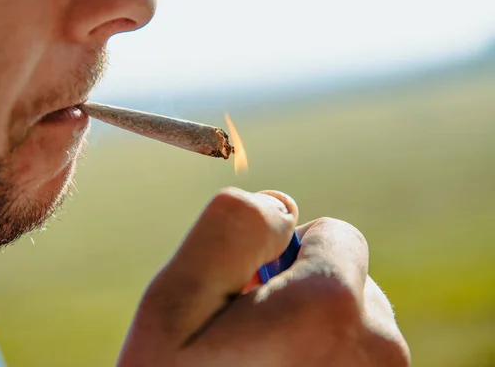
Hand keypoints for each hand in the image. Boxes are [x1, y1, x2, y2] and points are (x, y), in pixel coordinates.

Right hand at [118, 187, 410, 366]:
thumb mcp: (173, 307)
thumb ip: (228, 231)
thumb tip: (284, 204)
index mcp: (332, 308)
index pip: (335, 234)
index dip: (284, 256)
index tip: (249, 297)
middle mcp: (382, 349)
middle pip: (349, 281)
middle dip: (300, 297)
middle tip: (247, 346)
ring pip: (355, 325)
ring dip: (312, 337)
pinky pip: (357, 362)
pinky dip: (325, 366)